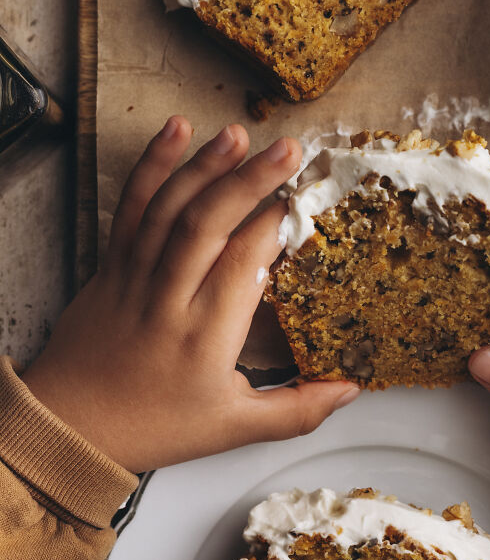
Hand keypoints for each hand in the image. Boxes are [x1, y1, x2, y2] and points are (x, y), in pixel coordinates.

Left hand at [24, 117, 359, 471]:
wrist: (70, 427)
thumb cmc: (152, 425)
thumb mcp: (232, 427)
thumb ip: (296, 411)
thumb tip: (350, 390)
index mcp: (205, 336)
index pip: (245, 264)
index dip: (276, 225)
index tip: (308, 198)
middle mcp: (169, 298)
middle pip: (208, 225)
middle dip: (250, 181)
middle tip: (290, 149)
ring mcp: (135, 276)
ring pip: (170, 210)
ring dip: (205, 166)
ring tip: (239, 133)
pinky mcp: (112, 263)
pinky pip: (132, 207)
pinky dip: (151, 166)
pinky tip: (175, 131)